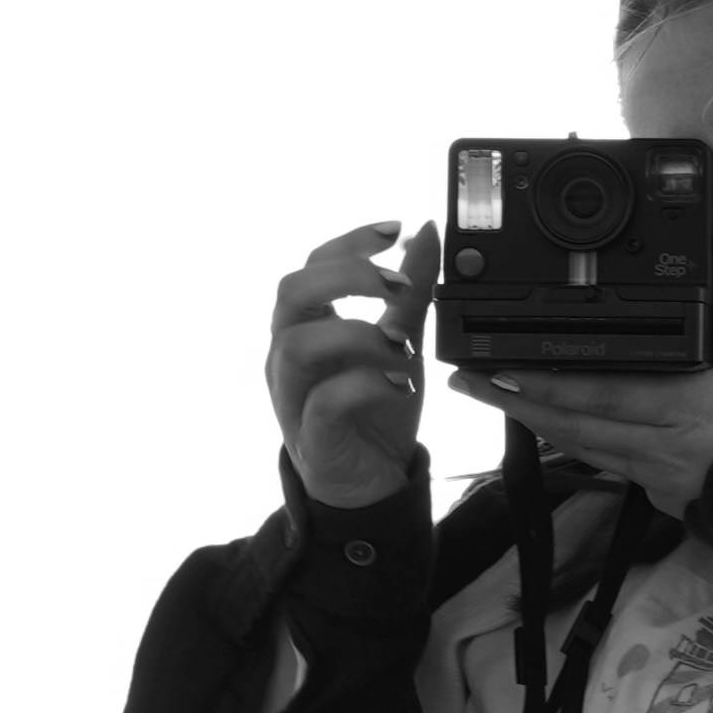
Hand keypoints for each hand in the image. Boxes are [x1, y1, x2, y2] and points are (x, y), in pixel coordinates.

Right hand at [264, 219, 425, 507]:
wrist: (373, 484)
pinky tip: (401, 384)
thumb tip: (424, 232)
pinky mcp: (311, 437)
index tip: (394, 228)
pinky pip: (324, 401)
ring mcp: (292, 396)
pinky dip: (365, 384)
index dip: (348, 243)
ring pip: (299, 345)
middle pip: (291, 293)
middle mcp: (288, 355)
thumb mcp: (401, 343)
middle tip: (399, 285)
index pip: (311, 266)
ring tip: (405, 346)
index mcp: (307, 326)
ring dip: (359, 334)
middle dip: (347, 278)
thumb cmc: (375, 410)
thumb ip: (409, 293)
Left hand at [456, 232, 712, 525]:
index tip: (501, 367)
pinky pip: (603, 463)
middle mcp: (660, 442)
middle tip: (465, 380)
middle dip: (513, 401)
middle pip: (572, 422)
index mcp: (687, 404)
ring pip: (578, 446)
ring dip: (530, 421)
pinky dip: (569, 442)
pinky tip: (544, 425)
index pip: (601, 391)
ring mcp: (653, 473)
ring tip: (488, 397)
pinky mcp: (655, 492)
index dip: (546, 382)